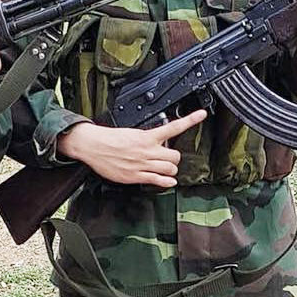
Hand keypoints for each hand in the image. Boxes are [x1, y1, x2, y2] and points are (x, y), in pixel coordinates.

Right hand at [55, 110, 207, 185]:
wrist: (94, 146)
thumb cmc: (110, 139)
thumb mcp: (132, 133)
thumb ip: (147, 138)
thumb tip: (158, 141)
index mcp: (147, 136)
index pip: (174, 127)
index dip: (190, 120)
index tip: (202, 114)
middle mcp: (147, 150)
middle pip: (175, 156)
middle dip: (173, 158)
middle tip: (168, 157)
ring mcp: (143, 164)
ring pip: (170, 169)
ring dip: (170, 169)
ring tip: (164, 168)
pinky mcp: (136, 176)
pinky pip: (158, 180)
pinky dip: (166, 182)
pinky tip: (168, 181)